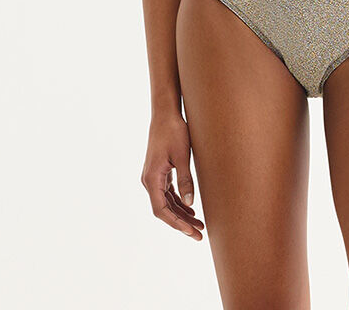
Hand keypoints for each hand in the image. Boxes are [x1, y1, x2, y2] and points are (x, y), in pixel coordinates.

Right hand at [141, 111, 204, 240]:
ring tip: (199, 225)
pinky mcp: (159, 171)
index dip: (177, 224)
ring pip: (166, 202)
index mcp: (152, 179)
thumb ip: (186, 179)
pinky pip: (167, 193)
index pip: (162, 210)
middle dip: (181, 223)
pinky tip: (190, 208)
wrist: (165, 113)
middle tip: (199, 235)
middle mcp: (149, 180)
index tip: (191, 232)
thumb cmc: (174, 131)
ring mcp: (153, 176)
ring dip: (181, 214)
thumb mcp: (182, 155)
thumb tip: (190, 203)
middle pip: (164, 210)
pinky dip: (178, 202)